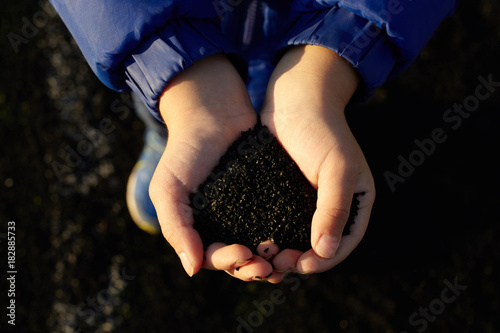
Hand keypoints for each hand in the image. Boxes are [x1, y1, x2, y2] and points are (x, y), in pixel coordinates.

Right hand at [150, 54, 282, 281]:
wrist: (213, 112)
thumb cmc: (185, 151)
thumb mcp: (168, 189)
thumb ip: (175, 228)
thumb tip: (193, 270)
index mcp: (200, 227)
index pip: (214, 256)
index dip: (227, 261)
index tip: (242, 253)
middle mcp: (224, 223)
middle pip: (241, 257)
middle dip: (252, 266)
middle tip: (267, 266)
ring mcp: (247, 211)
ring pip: (261, 245)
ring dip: (272, 257)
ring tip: (284, 259)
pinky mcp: (269, 196)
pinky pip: (278, 220)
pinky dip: (285, 233)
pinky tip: (296, 236)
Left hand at [260, 45, 374, 273]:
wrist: (295, 97)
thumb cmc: (323, 128)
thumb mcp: (337, 168)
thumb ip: (335, 209)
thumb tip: (325, 252)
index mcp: (355, 202)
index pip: (343, 244)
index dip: (323, 261)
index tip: (299, 266)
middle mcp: (332, 205)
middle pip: (318, 247)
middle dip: (298, 260)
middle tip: (274, 263)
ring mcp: (306, 200)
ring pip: (296, 238)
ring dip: (280, 252)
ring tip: (261, 254)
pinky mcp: (283, 193)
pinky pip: (278, 221)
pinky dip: (268, 234)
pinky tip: (251, 239)